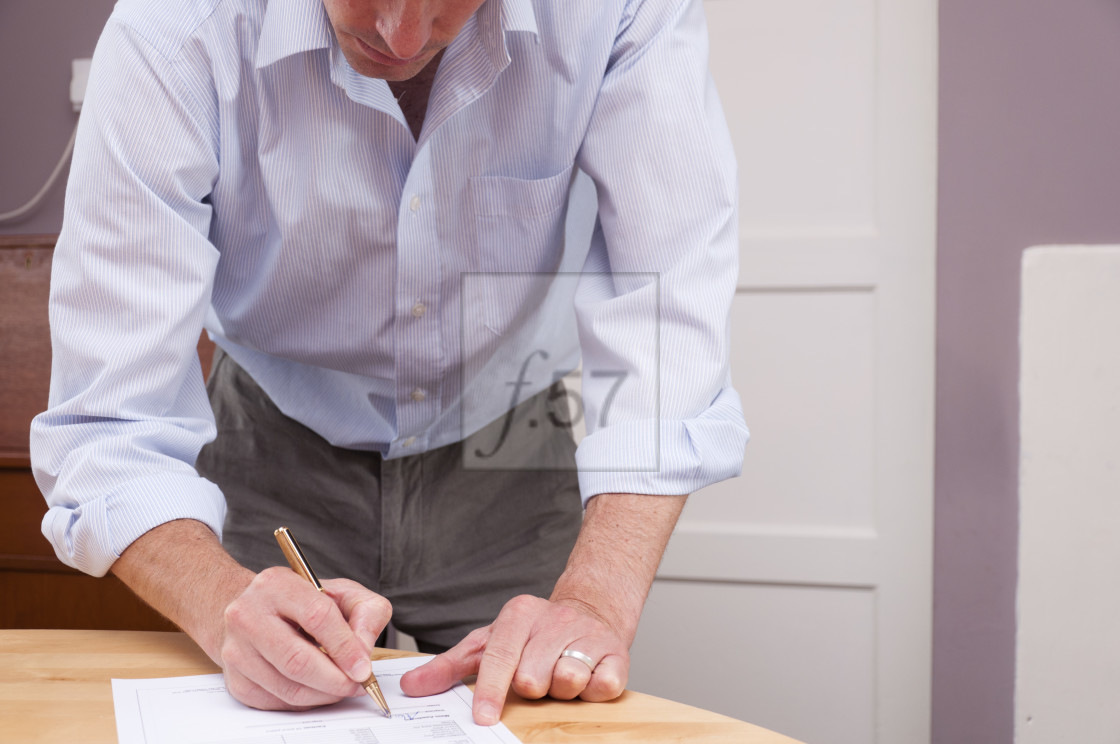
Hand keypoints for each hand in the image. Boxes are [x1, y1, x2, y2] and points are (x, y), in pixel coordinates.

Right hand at [219, 568, 391, 709]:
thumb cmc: (301, 601)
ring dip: (323, 695)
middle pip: (297, 660)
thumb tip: (363, 651)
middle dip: (335, 680)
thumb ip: (365, 613)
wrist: (250, 611)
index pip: (316, 616)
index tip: (363, 668)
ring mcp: (237, 650)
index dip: (345, 647)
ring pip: (287, 687)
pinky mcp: (235, 679)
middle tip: (357, 685)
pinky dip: (304, 703)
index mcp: (277, 585)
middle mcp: (248, 615)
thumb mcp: (341, 591)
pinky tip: (317, 690)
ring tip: (342, 688)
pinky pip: (275, 702)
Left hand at [399, 594, 628, 724]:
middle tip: (536, 677)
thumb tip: (410, 686)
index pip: (500, 656)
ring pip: (568, 680)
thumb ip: (450, 666)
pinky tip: (588, 678)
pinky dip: (594, 690)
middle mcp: (554, 620)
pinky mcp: (617, 653)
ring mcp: (587, 635)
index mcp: (518, 614)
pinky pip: (603, 685)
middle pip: (533, 677)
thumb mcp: (489, 642)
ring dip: (562, 689)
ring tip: (560, 675)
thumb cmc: (531, 636)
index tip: (483, 719)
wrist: (590, 612)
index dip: (491, 690)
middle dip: (532, 687)